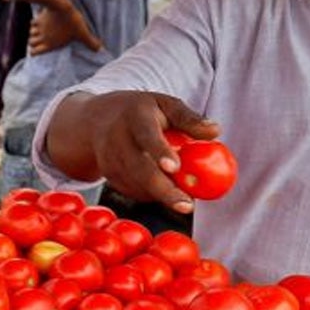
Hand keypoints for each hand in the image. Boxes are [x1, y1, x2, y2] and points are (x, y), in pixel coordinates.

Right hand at [29, 3, 101, 54]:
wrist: (62, 6)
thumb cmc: (72, 22)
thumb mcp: (82, 34)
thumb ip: (90, 42)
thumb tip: (100, 49)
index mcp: (50, 44)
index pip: (34, 52)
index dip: (34, 52)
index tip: (38, 50)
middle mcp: (42, 37)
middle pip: (30, 43)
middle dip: (34, 42)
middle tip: (41, 40)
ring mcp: (40, 27)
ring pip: (31, 32)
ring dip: (34, 33)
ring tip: (41, 31)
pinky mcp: (40, 16)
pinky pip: (33, 21)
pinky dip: (35, 22)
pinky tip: (41, 20)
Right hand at [73, 90, 219, 213]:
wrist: (94, 121)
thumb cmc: (139, 111)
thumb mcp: (164, 104)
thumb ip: (188, 119)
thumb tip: (215, 132)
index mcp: (135, 116)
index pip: (146, 136)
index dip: (159, 152)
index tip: (175, 167)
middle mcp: (117, 139)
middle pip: (138, 169)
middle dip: (163, 190)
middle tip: (186, 205)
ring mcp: (109, 159)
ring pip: (136, 185)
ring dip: (161, 195)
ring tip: (182, 198)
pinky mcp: (109, 176)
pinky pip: (133, 191)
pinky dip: (151, 194)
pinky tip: (162, 187)